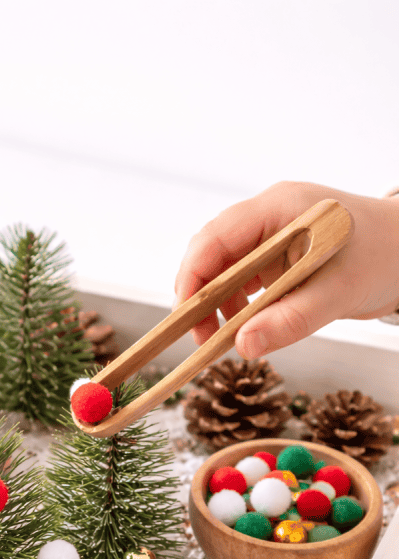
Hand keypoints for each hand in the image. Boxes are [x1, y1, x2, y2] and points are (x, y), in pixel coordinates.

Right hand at [174, 181, 398, 359]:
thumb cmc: (384, 257)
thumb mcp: (339, 292)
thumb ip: (290, 320)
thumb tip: (243, 346)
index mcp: (280, 207)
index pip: (216, 237)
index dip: (193, 276)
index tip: (185, 316)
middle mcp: (269, 216)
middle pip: (212, 252)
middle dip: (200, 295)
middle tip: (199, 337)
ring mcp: (272, 234)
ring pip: (224, 268)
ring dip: (216, 304)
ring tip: (220, 338)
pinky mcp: (278, 255)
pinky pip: (244, 279)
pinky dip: (237, 305)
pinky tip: (242, 326)